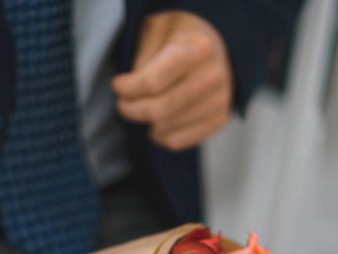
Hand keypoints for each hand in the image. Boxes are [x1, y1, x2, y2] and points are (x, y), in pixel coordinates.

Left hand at [112, 11, 232, 151]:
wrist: (216, 48)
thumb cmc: (180, 37)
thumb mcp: (157, 29)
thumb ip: (143, 54)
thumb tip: (133, 87)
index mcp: (197, 49)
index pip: (153, 82)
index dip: (128, 88)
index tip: (117, 85)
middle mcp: (212, 77)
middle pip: (159, 109)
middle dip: (131, 109)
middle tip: (123, 103)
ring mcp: (219, 101)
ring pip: (165, 128)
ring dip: (146, 122)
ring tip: (143, 107)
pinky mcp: (219, 120)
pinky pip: (177, 141)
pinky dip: (160, 136)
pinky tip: (159, 122)